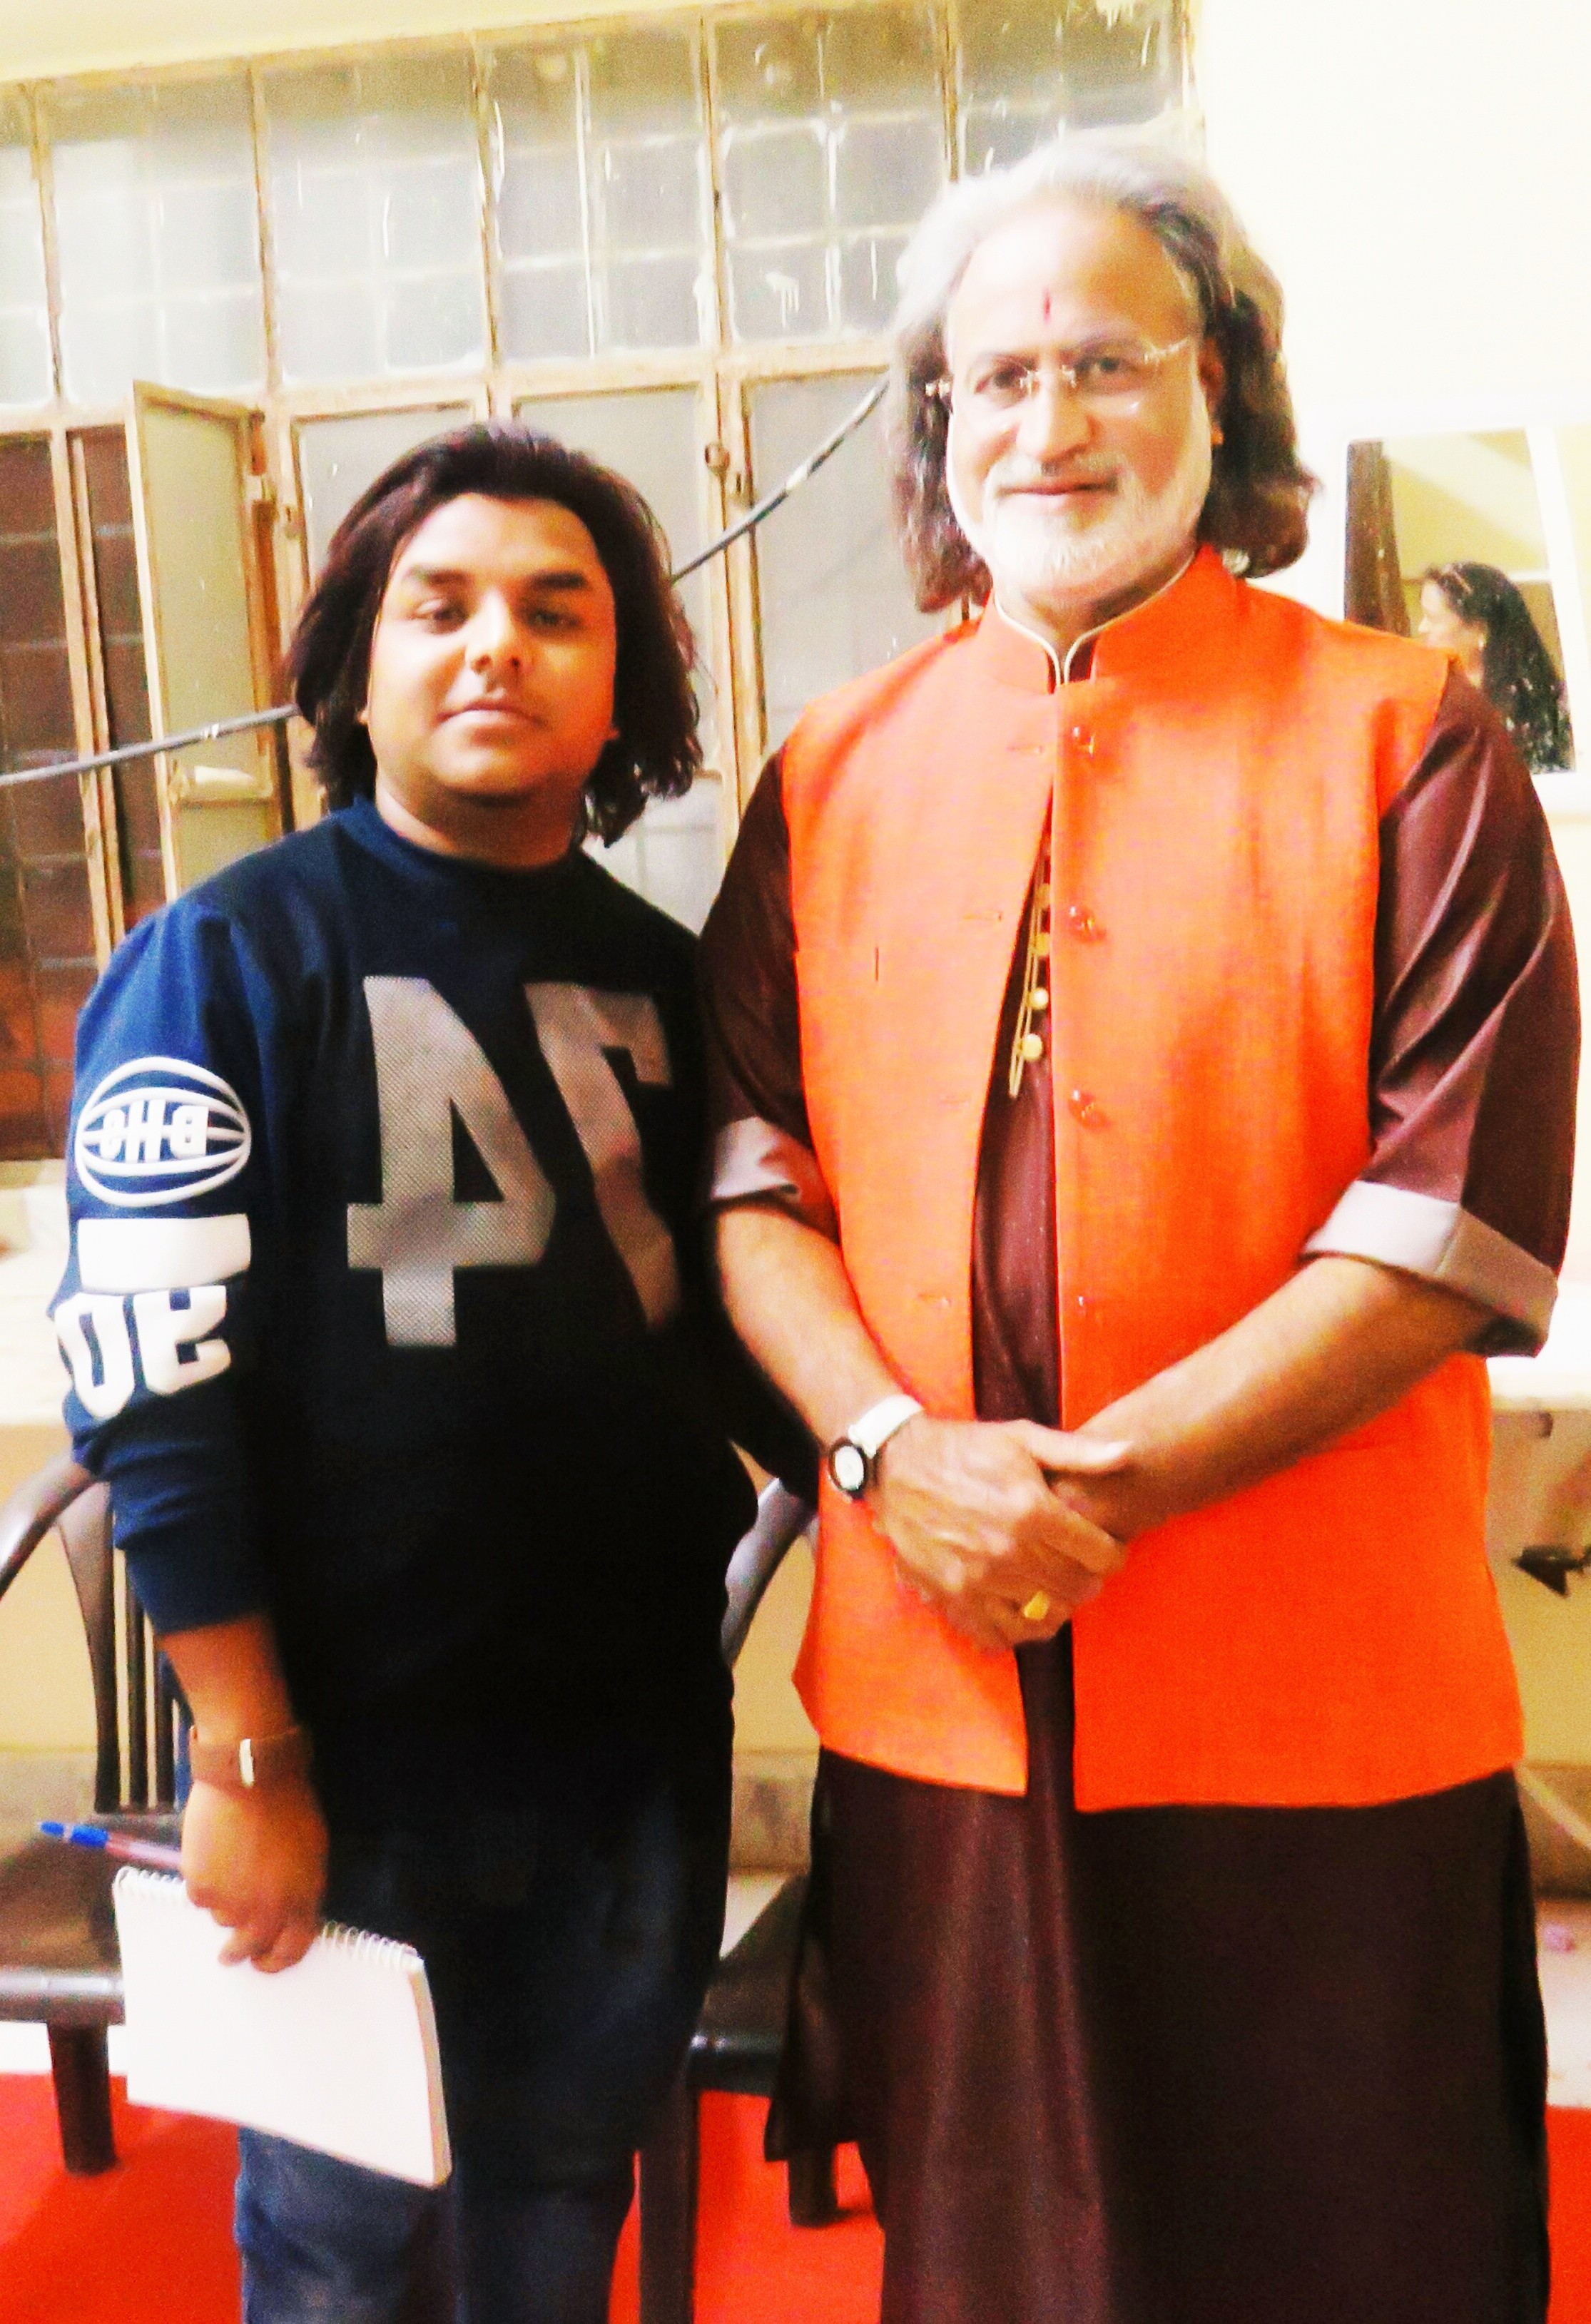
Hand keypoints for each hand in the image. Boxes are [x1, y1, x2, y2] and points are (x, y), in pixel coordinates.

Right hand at [181, 1775, 327, 1972]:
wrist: (251, 1779)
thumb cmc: (290, 1805)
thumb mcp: (312, 1851)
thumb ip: (300, 1889)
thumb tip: (287, 1911)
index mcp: (301, 1902)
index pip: (291, 1951)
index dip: (277, 1962)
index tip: (265, 1962)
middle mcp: (266, 1913)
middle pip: (249, 1949)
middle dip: (240, 1953)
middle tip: (231, 1954)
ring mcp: (231, 1904)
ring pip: (223, 1920)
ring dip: (226, 1905)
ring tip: (229, 1869)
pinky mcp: (201, 1890)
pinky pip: (201, 1898)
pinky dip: (205, 1882)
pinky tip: (213, 1854)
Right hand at [869, 1416, 1130, 1652]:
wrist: (896, 1465)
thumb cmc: (965, 1448)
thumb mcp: (1022, 1437)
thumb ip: (1078, 1452)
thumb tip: (1128, 1453)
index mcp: (1032, 1509)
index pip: (1100, 1555)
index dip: (1112, 1554)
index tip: (1106, 1549)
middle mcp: (1008, 1550)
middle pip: (1076, 1588)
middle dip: (1088, 1580)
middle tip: (1082, 1568)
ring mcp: (979, 1579)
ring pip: (1043, 1615)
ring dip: (1057, 1605)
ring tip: (1054, 1587)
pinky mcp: (952, 1597)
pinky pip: (999, 1634)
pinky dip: (1017, 1630)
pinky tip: (1021, 1609)